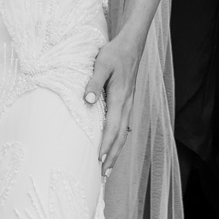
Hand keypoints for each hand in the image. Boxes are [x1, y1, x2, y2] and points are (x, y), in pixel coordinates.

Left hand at [84, 33, 141, 175]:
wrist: (132, 44)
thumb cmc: (114, 52)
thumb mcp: (101, 63)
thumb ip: (93, 81)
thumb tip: (87, 99)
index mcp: (119, 97)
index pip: (113, 126)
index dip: (106, 144)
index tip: (99, 159)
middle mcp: (126, 104)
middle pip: (120, 136)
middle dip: (112, 155)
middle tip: (103, 174)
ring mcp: (128, 103)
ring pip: (123, 133)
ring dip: (116, 150)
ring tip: (108, 167)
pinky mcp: (126, 101)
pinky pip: (123, 126)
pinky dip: (118, 139)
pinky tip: (114, 145)